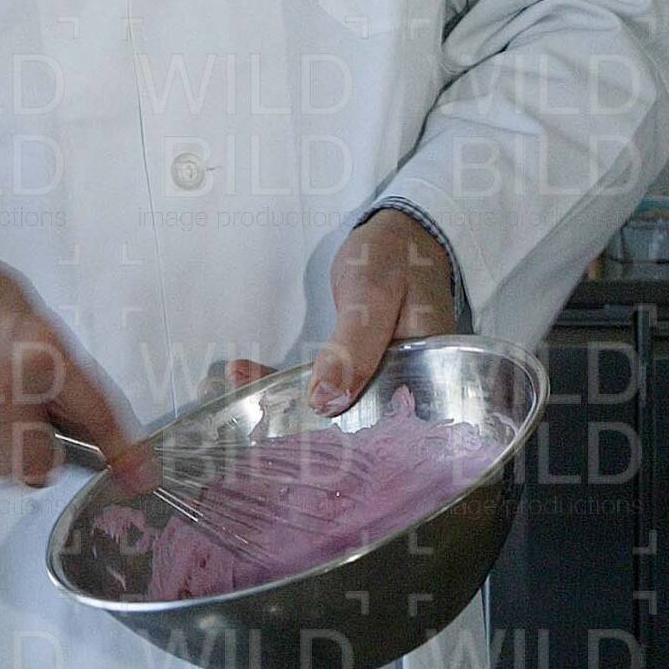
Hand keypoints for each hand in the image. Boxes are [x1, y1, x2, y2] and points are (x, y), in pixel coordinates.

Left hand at [206, 209, 455, 420]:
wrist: (401, 233)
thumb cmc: (393, 258)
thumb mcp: (372, 295)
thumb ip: (354, 348)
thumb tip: (326, 404)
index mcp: (428, 380)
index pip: (383, 425)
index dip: (335, 435)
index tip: (283, 429)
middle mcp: (409, 390)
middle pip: (355, 420)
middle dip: (301, 421)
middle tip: (251, 410)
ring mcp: (384, 379)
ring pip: (334, 402)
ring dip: (285, 398)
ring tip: (240, 384)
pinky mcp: (363, 368)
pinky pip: (325, 383)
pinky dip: (288, 378)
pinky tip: (248, 371)